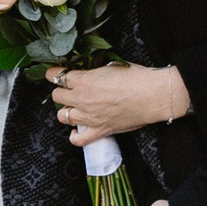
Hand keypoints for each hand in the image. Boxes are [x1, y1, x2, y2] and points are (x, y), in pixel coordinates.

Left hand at [48, 63, 191, 146]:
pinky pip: (78, 139)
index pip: (59, 76)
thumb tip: (94, 74)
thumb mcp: (113, 66)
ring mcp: (88, 117)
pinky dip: (75, 135)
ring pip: (62, 116)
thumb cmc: (138, 78)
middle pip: (57, 96)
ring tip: (74, 108)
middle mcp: (82, 99)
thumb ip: (97, 72)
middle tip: (69, 90)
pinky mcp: (99, 130)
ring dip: (66, 111)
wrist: (152, 95)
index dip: (54, 74)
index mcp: (84, 79)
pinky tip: (78, 129)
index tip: (54, 73)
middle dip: (61, 92)